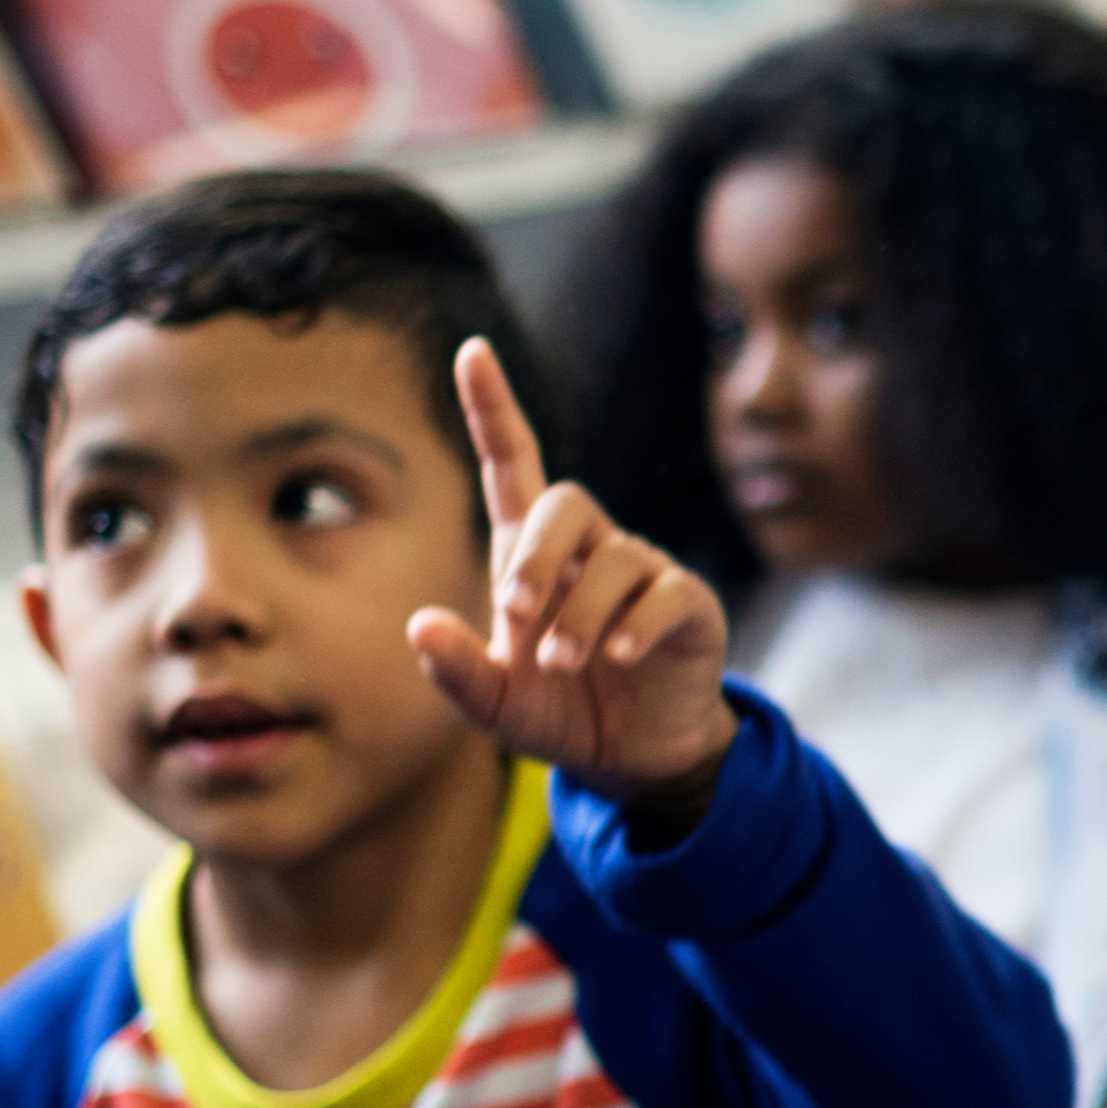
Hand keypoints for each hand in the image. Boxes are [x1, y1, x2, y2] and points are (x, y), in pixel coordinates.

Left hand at [407, 339, 737, 822]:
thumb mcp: (492, 704)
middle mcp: (590, 550)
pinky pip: (665, 592)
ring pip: (613, 557)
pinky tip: (618, 657)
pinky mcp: (688, 604)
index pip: (513, 464)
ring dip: (579, 615)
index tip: (472, 350)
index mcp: (534, 556)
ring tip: (564, 665)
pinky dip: (634, 625)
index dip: (493, 408)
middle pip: (567, 500)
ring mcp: (643, 572)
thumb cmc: (558, 712)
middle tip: (515, 612)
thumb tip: (418, 625)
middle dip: (536, 553)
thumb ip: (454, 670)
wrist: (633, 757)